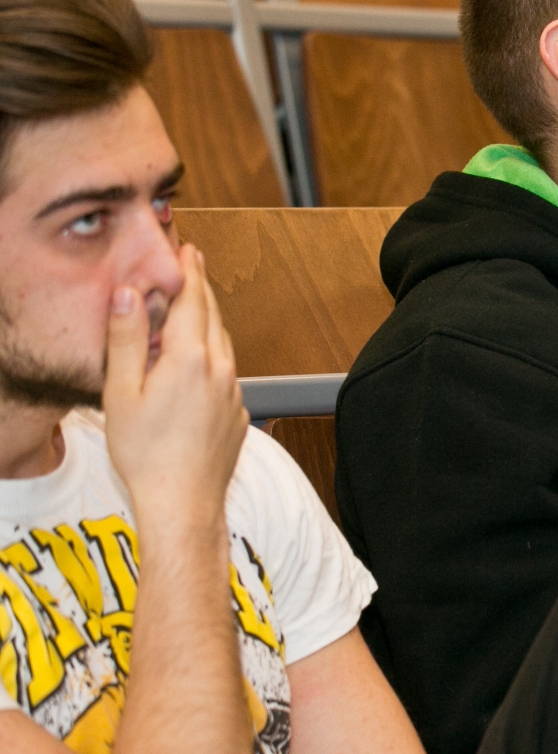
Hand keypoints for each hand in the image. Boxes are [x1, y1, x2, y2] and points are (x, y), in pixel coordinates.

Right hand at [103, 244, 247, 525]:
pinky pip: (226, 375)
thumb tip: (129, 295)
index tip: (189, 251)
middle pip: (213, 318)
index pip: (195, 301)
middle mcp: (221, 370)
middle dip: (202, 291)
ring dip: (210, 323)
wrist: (184, 502)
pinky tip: (198, 368)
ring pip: (223, 346)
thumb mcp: (122, 392)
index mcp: (191, 358)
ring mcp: (233, 392)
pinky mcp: (237, 413)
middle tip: (193, 268)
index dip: (191, 272)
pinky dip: (213, 359)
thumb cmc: (146, 454)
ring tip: (195, 310)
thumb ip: (128, 340)